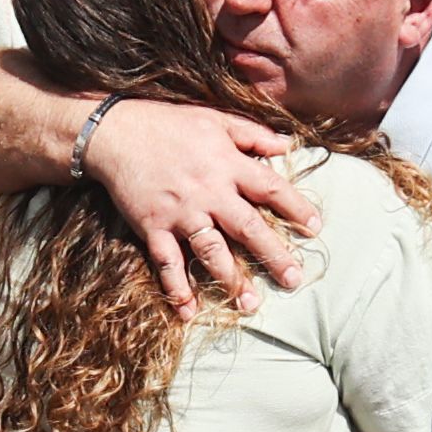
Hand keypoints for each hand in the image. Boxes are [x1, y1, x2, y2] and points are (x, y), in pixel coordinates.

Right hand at [87, 98, 316, 315]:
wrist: (116, 133)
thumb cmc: (169, 124)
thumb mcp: (215, 119)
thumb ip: (253, 134)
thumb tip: (289, 146)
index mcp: (227, 165)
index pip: (270, 188)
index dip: (295, 208)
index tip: (315, 229)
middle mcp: (208, 192)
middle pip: (248, 228)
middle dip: (273, 255)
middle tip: (293, 280)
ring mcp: (180, 213)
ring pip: (211, 251)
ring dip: (231, 280)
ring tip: (250, 305)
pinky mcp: (153, 227)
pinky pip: (168, 263)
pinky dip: (177, 288)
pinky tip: (189, 312)